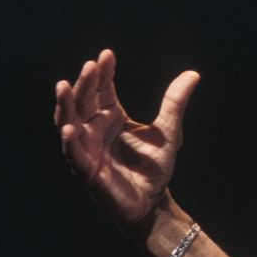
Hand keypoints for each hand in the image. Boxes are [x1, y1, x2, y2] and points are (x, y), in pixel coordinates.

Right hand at [54, 49, 199, 227]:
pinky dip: (69, 141)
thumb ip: (175, 103)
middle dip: (84, 83)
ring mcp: (87, 148)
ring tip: (63, 86)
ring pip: (69, 122)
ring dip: (65, 105)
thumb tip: (193, 74)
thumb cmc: (154, 167)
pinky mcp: (86, 170)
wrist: (153, 201)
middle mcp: (94, 128)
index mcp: (111, 116)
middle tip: (90, 66)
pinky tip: (68, 129)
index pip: (103, 89)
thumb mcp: (168, 131)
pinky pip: (73, 154)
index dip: (103, 72)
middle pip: (83, 100)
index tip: (107, 54)